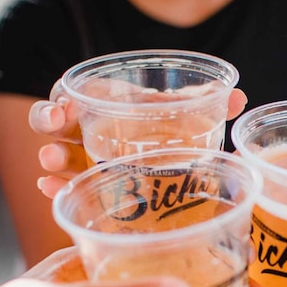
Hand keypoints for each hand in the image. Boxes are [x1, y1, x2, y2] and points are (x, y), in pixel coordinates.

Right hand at [29, 86, 248, 198]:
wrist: (157, 156)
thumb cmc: (159, 124)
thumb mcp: (173, 111)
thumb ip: (198, 103)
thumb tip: (238, 97)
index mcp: (96, 103)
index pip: (68, 96)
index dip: (61, 99)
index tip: (65, 104)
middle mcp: (81, 128)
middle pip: (52, 124)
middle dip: (48, 124)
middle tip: (55, 129)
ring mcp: (79, 158)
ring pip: (55, 154)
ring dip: (51, 158)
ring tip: (49, 162)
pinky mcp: (85, 183)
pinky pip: (64, 185)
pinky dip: (54, 187)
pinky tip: (50, 190)